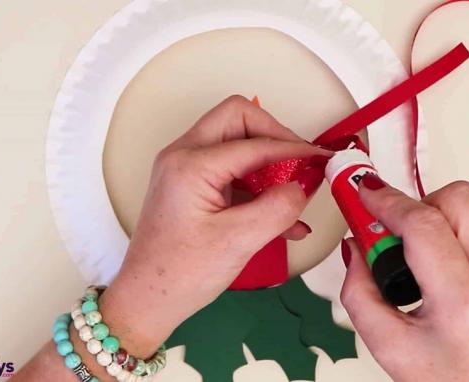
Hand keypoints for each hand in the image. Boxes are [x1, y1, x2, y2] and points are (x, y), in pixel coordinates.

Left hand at [98, 95, 329, 356]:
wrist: (146, 301)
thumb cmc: (182, 274)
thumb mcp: (238, 242)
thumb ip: (277, 209)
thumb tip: (303, 186)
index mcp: (191, 164)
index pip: (254, 142)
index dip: (294, 148)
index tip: (322, 158)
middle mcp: (183, 155)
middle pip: (238, 119)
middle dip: (275, 137)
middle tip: (301, 163)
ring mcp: (185, 168)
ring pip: (236, 141)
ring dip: (268, 163)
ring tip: (295, 196)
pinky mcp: (191, 185)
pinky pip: (231, 170)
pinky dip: (257, 186)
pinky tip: (282, 220)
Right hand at [341, 177, 468, 381]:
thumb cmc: (453, 381)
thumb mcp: (388, 346)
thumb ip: (358, 292)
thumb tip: (355, 248)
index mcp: (463, 303)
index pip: (424, 225)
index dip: (388, 202)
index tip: (365, 192)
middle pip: (458, 199)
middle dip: (417, 204)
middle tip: (393, 228)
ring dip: (437, 214)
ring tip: (418, 248)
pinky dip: (457, 229)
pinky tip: (442, 258)